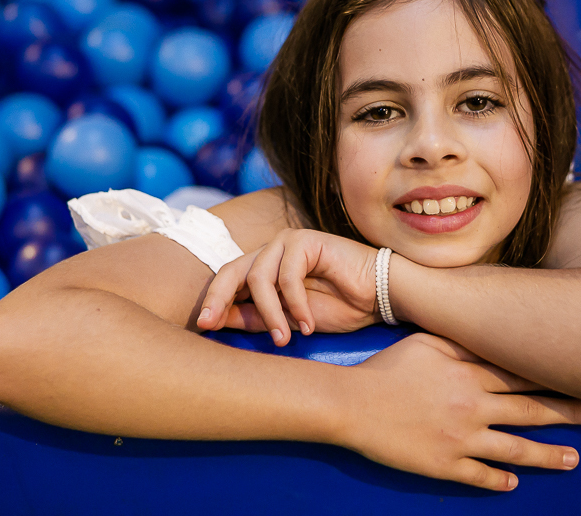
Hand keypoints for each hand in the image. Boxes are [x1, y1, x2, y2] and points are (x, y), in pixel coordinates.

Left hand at [195, 228, 378, 343]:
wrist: (378, 296)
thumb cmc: (337, 307)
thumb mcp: (287, 320)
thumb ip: (254, 318)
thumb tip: (215, 321)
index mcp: (263, 268)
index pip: (227, 280)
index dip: (213, 301)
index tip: (202, 326)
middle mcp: (270, 252)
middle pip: (232, 271)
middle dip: (220, 299)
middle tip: (212, 324)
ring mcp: (287, 242)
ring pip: (259, 278)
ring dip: (270, 314)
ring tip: (285, 339)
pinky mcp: (306, 240)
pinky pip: (288, 276)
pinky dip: (296, 305)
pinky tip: (307, 325)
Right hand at [339, 333, 580, 490]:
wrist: (353, 404)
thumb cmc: (387, 368)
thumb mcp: (427, 342)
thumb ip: (462, 338)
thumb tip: (494, 330)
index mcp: (470, 374)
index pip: (524, 375)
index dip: (558, 375)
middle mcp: (473, 407)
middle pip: (531, 410)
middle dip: (570, 412)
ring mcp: (461, 439)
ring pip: (515, 448)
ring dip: (548, 454)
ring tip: (573, 459)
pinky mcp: (444, 465)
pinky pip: (479, 475)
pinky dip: (499, 480)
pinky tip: (515, 483)